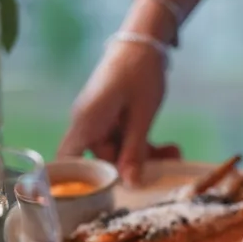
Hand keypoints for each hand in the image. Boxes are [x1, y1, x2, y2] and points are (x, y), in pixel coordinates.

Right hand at [58, 42, 175, 184]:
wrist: (144, 40)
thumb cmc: (139, 72)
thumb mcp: (142, 115)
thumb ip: (135, 150)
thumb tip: (131, 185)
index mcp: (87, 123)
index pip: (67, 162)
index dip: (75, 185)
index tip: (96, 201)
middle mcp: (88, 124)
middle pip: (103, 161)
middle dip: (132, 169)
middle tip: (163, 173)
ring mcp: (101, 121)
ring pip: (119, 152)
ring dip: (145, 157)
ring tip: (175, 154)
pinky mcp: (114, 118)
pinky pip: (125, 139)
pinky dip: (145, 145)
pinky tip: (170, 147)